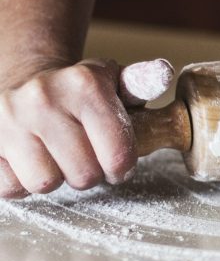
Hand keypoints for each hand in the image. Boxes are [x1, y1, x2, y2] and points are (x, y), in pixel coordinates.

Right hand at [0, 58, 136, 198]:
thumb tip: (163, 73)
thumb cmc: (81, 94)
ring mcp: (7, 118)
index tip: (117, 162)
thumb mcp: (115, 84)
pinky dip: (21, 181)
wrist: (25, 81)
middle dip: (90, 173)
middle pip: (83, 176)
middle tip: (84, 156)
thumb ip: (143, 83)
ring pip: (44, 183)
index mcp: (84, 84)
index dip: (122, 168)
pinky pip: (10, 187)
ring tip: (56, 156)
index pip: (118, 156)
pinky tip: (28, 159)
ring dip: (55, 178)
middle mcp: (43, 97)